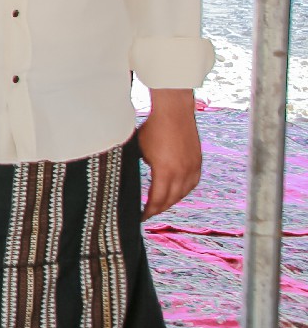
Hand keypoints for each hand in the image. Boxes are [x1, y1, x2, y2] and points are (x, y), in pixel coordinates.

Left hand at [138, 90, 201, 218]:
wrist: (173, 111)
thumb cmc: (152, 128)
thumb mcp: (138, 150)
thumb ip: (138, 168)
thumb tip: (130, 181)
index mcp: (165, 171)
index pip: (157, 200)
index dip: (148, 211)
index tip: (140, 217)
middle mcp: (182, 172)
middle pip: (171, 200)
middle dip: (158, 209)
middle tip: (148, 214)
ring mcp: (192, 168)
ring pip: (183, 193)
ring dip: (171, 201)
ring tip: (160, 205)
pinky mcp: (198, 162)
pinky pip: (192, 184)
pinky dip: (184, 191)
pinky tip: (176, 193)